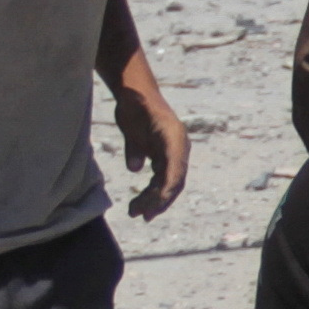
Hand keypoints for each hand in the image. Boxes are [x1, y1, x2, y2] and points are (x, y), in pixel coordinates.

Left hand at [114, 82, 189, 219]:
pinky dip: (152, 191)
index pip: (175, 172)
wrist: (137, 93)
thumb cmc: (134, 104)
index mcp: (174, 139)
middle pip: (173, 181)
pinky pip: (161, 179)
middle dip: (158, 201)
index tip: (152, 206)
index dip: (165, 192)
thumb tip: (135, 168)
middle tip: (140, 215)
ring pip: (168, 183)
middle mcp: (179, 148)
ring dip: (154, 199)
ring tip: (135, 212)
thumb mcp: (130, 124)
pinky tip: (140, 202)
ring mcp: (174, 153)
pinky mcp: (165, 156)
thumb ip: (134, 146)